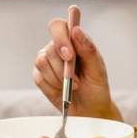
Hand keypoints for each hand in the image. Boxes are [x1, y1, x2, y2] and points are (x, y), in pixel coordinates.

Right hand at [34, 6, 121, 120]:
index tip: (69, 55)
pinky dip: (52, 86)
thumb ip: (87, 49)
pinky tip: (62, 90)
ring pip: (41, 62)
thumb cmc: (96, 88)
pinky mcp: (40, 76)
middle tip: (76, 80)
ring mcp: (47, 61)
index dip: (60, 37)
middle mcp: (58, 48)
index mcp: (74, 40)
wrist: (90, 111)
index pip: (58, 26)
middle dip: (63, 68)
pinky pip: (38, 77)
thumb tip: (76, 29)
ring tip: (73, 86)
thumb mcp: (97, 69)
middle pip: (50, 48)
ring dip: (59, 78)